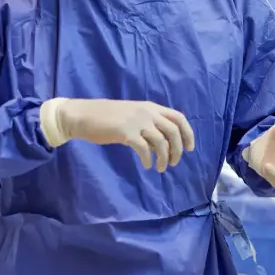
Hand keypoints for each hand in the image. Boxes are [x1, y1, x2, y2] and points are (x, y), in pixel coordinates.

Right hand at [40, 98, 194, 172]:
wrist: (84, 115)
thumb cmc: (108, 117)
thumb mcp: (133, 115)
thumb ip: (148, 125)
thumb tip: (161, 143)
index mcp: (151, 107)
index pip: (178, 118)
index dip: (188, 133)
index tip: (190, 148)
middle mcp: (147, 112)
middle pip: (173, 131)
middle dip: (177, 149)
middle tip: (173, 162)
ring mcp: (137, 121)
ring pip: (161, 142)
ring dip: (164, 158)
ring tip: (160, 168)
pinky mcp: (126, 132)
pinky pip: (144, 149)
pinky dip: (148, 159)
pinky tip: (146, 165)